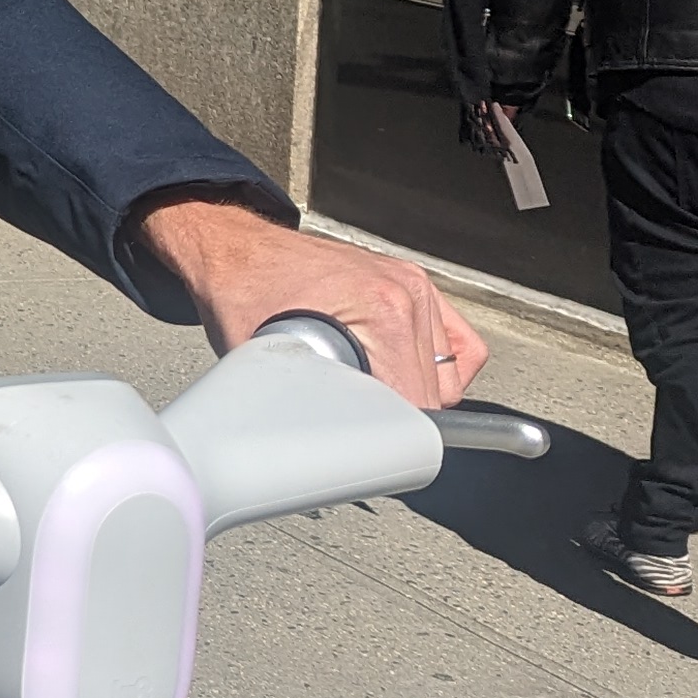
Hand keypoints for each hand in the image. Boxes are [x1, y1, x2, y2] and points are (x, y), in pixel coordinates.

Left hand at [132, 196, 486, 409]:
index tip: (373, 446)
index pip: (418, 404)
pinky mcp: (413, 284)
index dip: (393, 436)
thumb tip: (330, 441)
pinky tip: (407, 374)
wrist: (238, 252)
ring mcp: (414, 285)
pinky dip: (441, 366)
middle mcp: (406, 294)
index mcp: (382, 311)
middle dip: (401, 415)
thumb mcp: (271, 360)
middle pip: (438, 393)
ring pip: (449, 373)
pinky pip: (458, 342)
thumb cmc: (245, 295)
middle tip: (360, 417)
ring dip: (418, 390)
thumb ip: (313, 401)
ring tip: (375, 390)